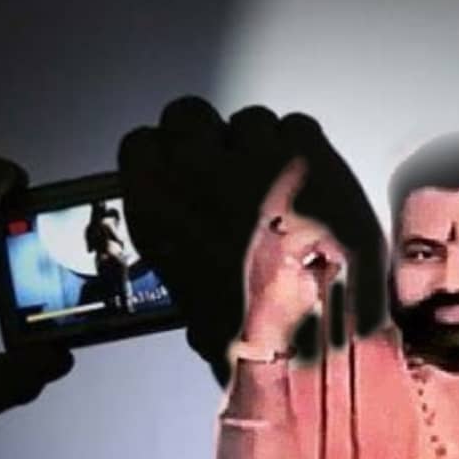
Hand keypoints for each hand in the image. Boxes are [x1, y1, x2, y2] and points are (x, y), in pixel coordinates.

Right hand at [118, 97, 385, 386]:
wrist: (316, 342)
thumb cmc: (251, 334)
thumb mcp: (190, 296)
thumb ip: (184, 247)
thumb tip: (198, 234)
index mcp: (155, 204)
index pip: (142, 145)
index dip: (165, 156)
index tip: (180, 171)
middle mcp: (197, 168)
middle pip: (190, 116)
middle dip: (210, 141)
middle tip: (233, 175)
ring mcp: (254, 154)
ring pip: (250, 121)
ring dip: (262, 147)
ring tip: (283, 191)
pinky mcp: (310, 151)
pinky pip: (298, 128)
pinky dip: (306, 151)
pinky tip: (314, 189)